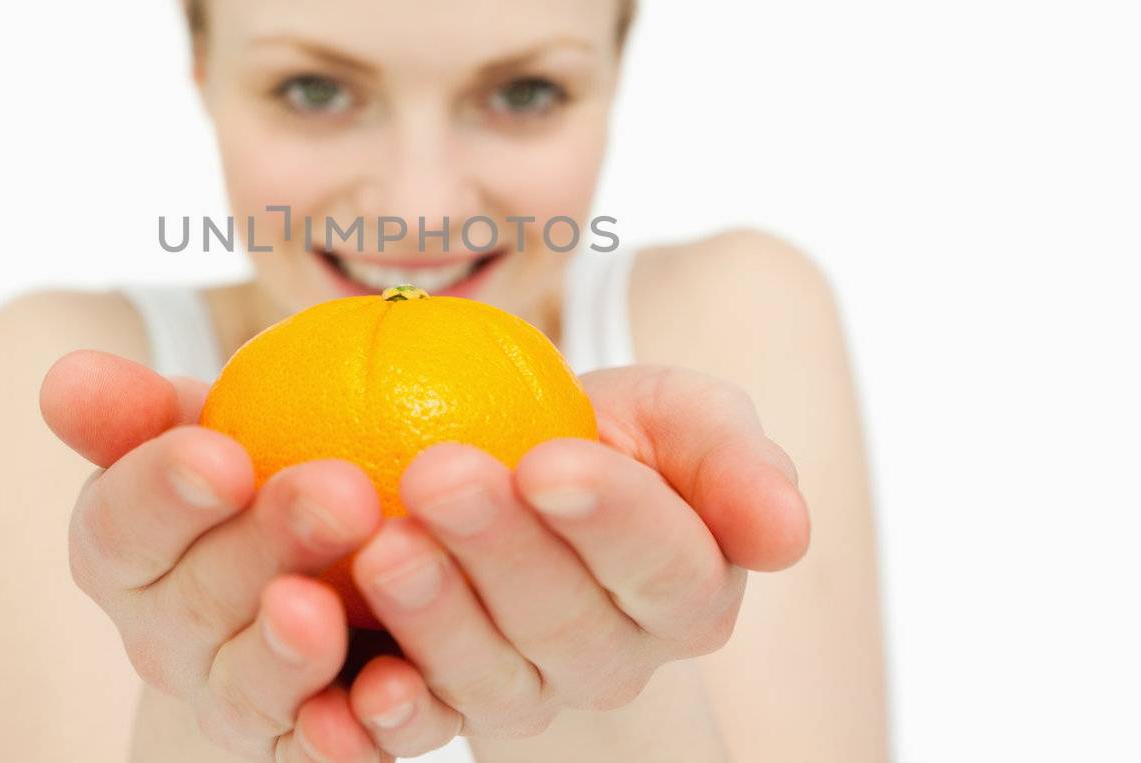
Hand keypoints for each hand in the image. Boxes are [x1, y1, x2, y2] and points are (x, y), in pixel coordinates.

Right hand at [41, 349, 392, 761]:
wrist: (318, 559)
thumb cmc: (254, 460)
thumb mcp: (200, 419)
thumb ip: (137, 405)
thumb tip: (65, 380)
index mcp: (119, 551)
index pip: (121, 526)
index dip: (165, 494)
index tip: (222, 455)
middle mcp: (161, 640)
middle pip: (197, 604)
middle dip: (264, 550)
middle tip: (341, 493)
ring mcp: (233, 702)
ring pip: (250, 692)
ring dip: (292, 655)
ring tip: (334, 611)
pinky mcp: (302, 749)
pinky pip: (324, 754)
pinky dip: (355, 735)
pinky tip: (394, 691)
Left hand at [339, 364, 810, 753]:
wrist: (514, 467)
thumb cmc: (607, 436)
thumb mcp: (679, 418)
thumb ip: (733, 459)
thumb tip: (788, 530)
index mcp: (688, 591)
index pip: (661, 561)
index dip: (609, 517)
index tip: (549, 463)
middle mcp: (615, 660)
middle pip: (561, 619)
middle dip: (498, 549)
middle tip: (437, 476)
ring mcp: (529, 692)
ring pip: (487, 674)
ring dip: (432, 617)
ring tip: (381, 547)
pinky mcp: (445, 706)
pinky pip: (418, 724)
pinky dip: (385, 713)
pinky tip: (352, 684)